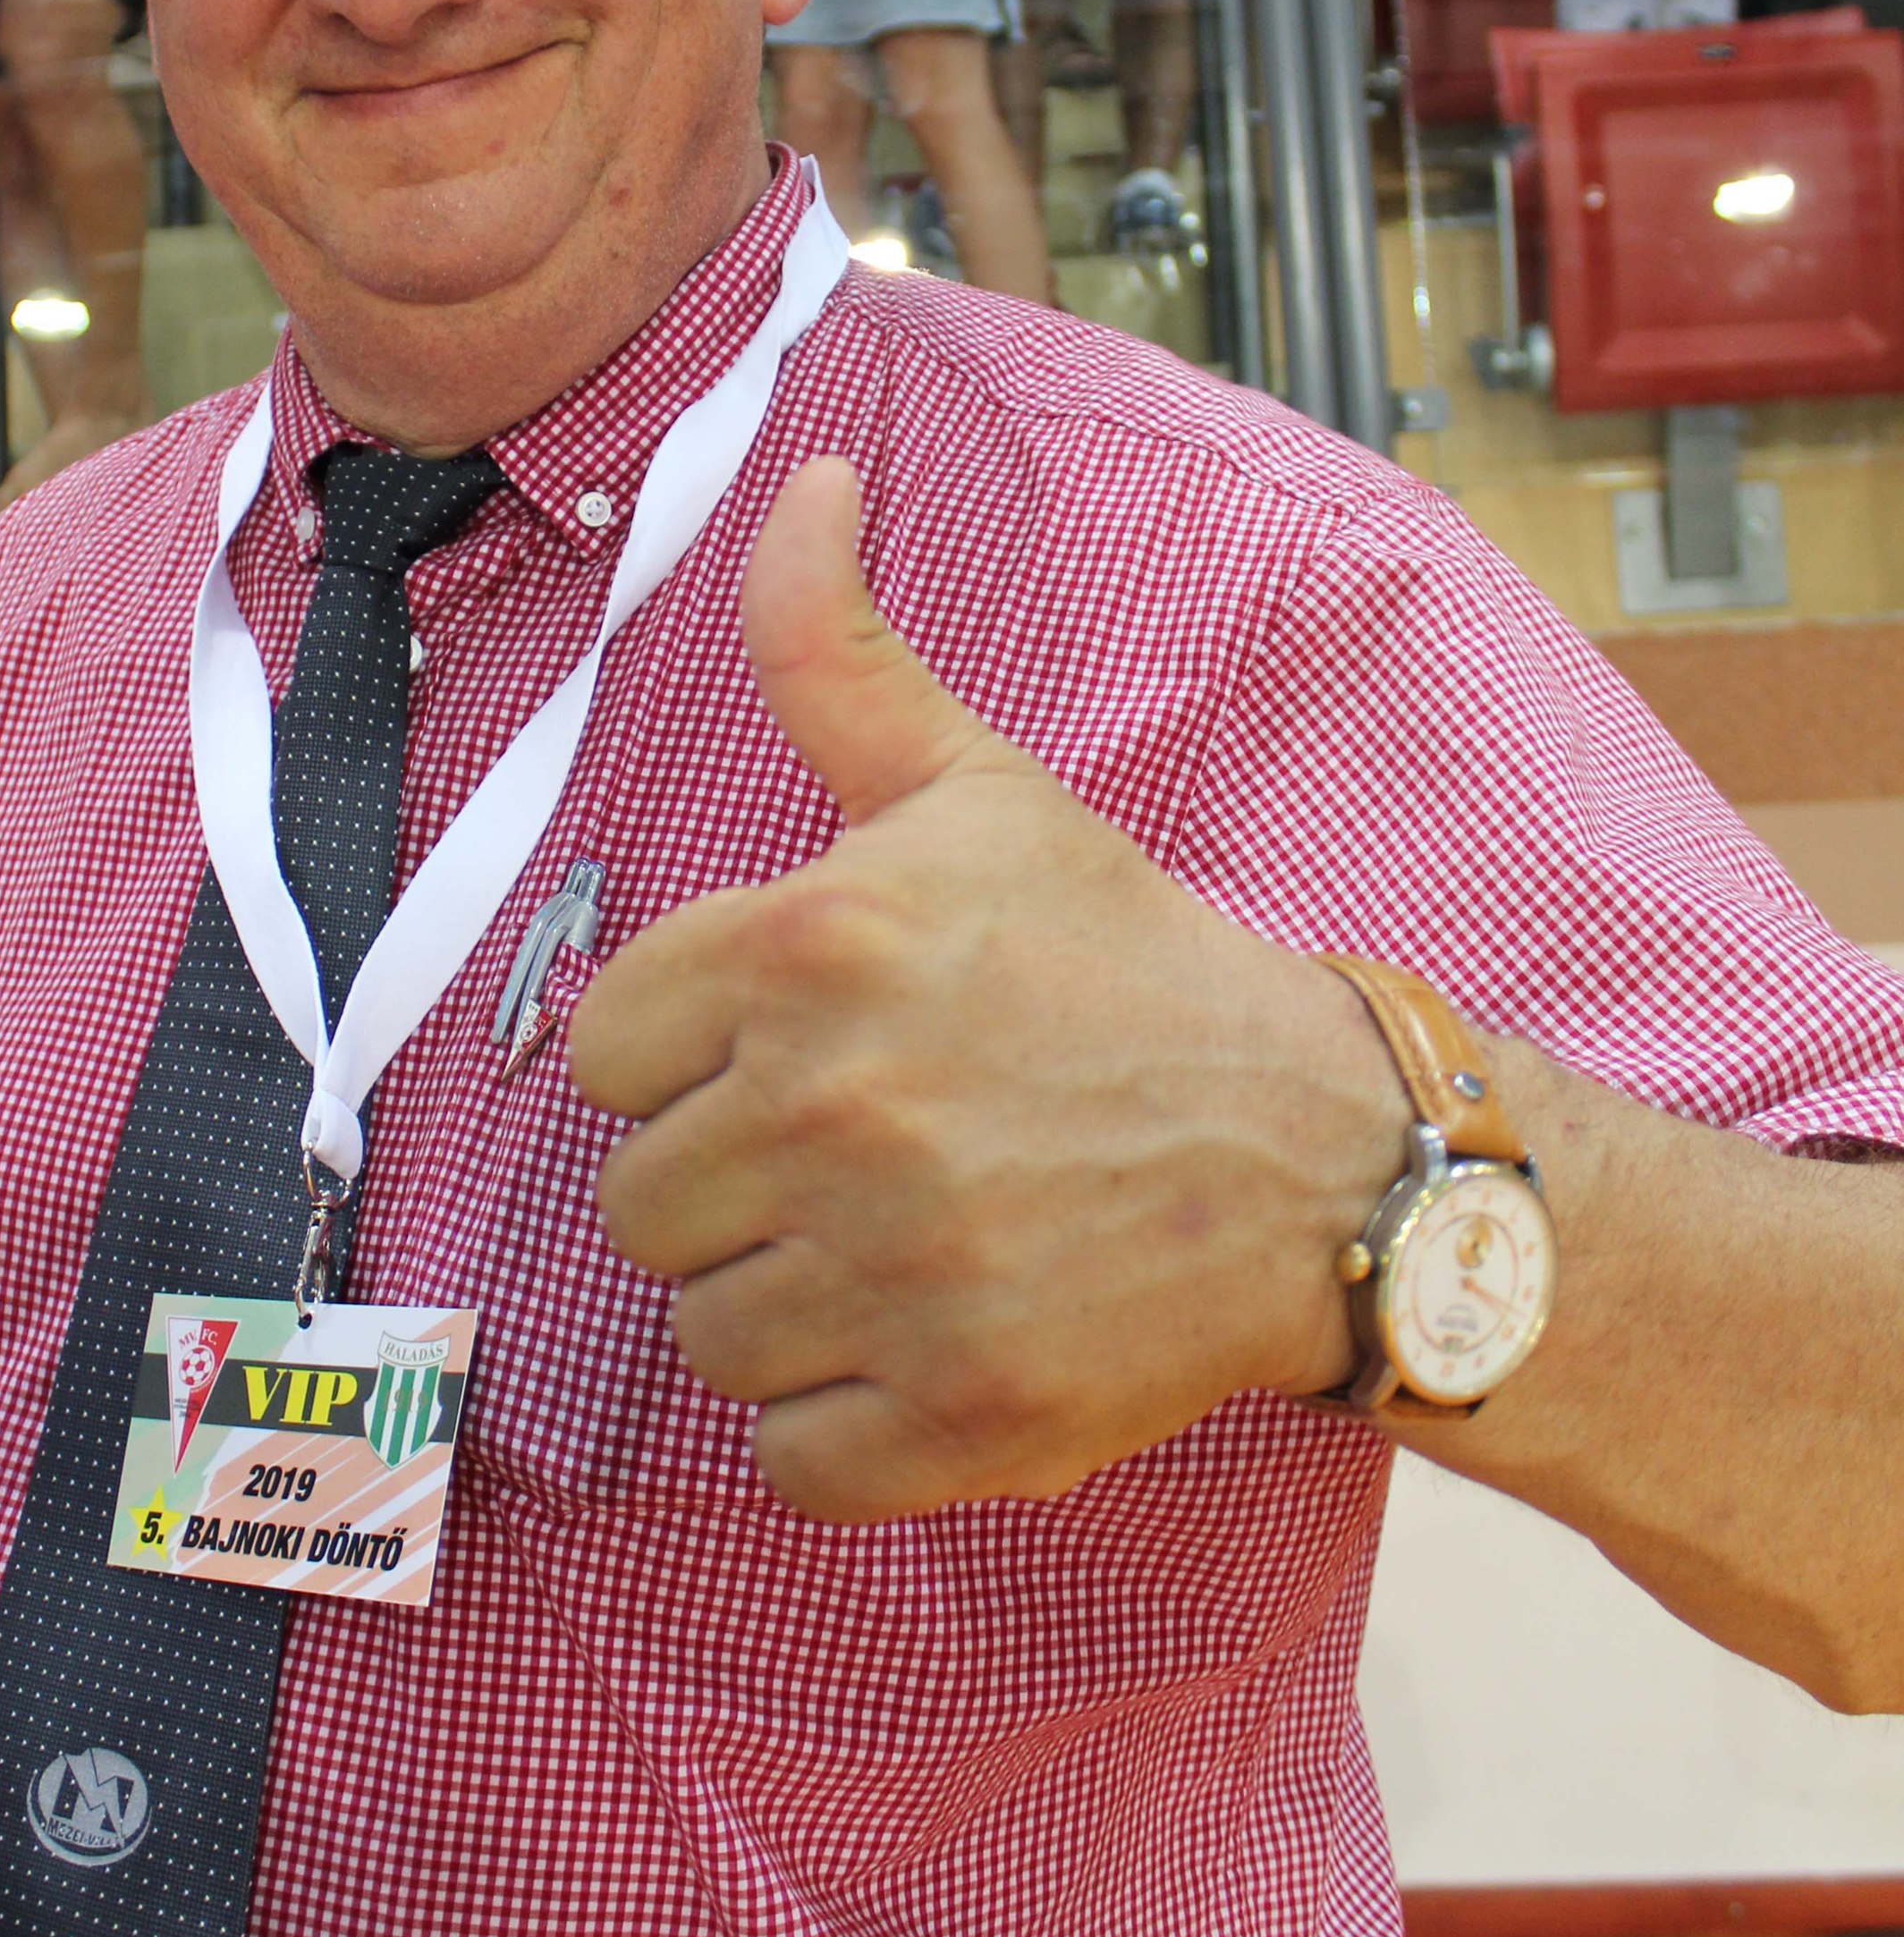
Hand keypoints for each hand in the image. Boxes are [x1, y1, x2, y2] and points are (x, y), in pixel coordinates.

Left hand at [577, 463, 1406, 1521]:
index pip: (610, 1049)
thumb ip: (837, 652)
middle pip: (644, 1204)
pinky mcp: (951, 1414)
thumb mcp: (977, 789)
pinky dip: (842, 1426)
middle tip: (875, 1155)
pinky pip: (785, 1456)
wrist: (1326, 1155)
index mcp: (812, 942)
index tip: (807, 1049)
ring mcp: (891, 1272)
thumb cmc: (1128, 967)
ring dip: (789, 1308)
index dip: (699, 1057)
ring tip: (910, 1246)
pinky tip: (930, 1346)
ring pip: (706, 1334)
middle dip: (741, 1187)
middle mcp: (833, 1104)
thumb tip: (799, 480)